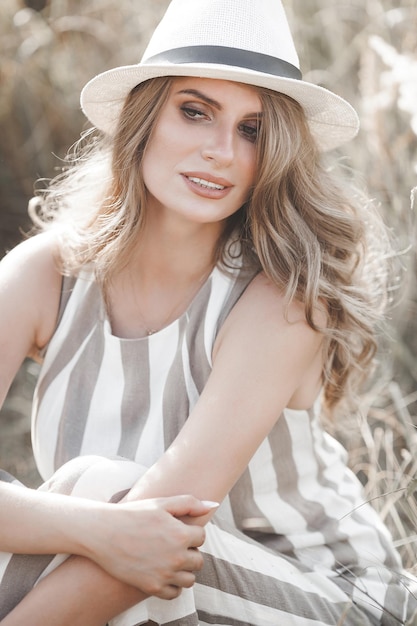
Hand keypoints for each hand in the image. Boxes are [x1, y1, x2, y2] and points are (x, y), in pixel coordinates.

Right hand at [81, 495, 215, 599]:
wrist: (103, 533)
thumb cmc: (133, 514)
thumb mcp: (162, 503)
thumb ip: (190, 503)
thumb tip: (214, 505)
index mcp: (180, 534)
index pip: (201, 537)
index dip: (190, 532)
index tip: (176, 529)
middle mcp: (176, 557)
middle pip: (199, 560)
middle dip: (190, 552)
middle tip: (172, 545)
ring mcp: (164, 574)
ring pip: (190, 579)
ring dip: (184, 570)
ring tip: (169, 559)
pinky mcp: (152, 587)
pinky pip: (175, 593)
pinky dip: (173, 585)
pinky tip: (163, 572)